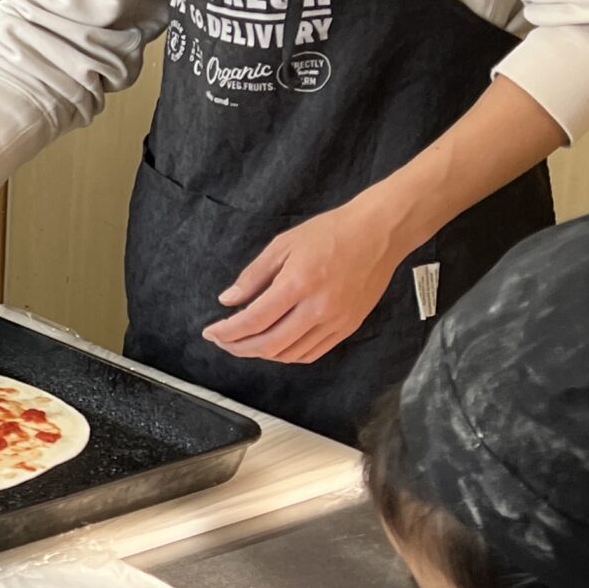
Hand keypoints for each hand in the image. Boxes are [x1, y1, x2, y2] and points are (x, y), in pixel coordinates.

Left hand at [204, 196, 403, 363]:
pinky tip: (274, 345)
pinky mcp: (348, 327)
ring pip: (289, 354)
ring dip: (262, 353)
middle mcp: (318, 308)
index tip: (210, 332)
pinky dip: (288, 355)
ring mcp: (336, 321)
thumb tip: (228, 300)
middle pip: (269, 344)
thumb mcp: (282, 245)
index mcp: (298, 284)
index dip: (227, 332)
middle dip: (238, 347)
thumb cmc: (329, 233)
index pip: (254, 320)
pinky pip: (312, 353)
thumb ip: (253, 275)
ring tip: (245, 342)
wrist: (378, 234)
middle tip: (222, 341)